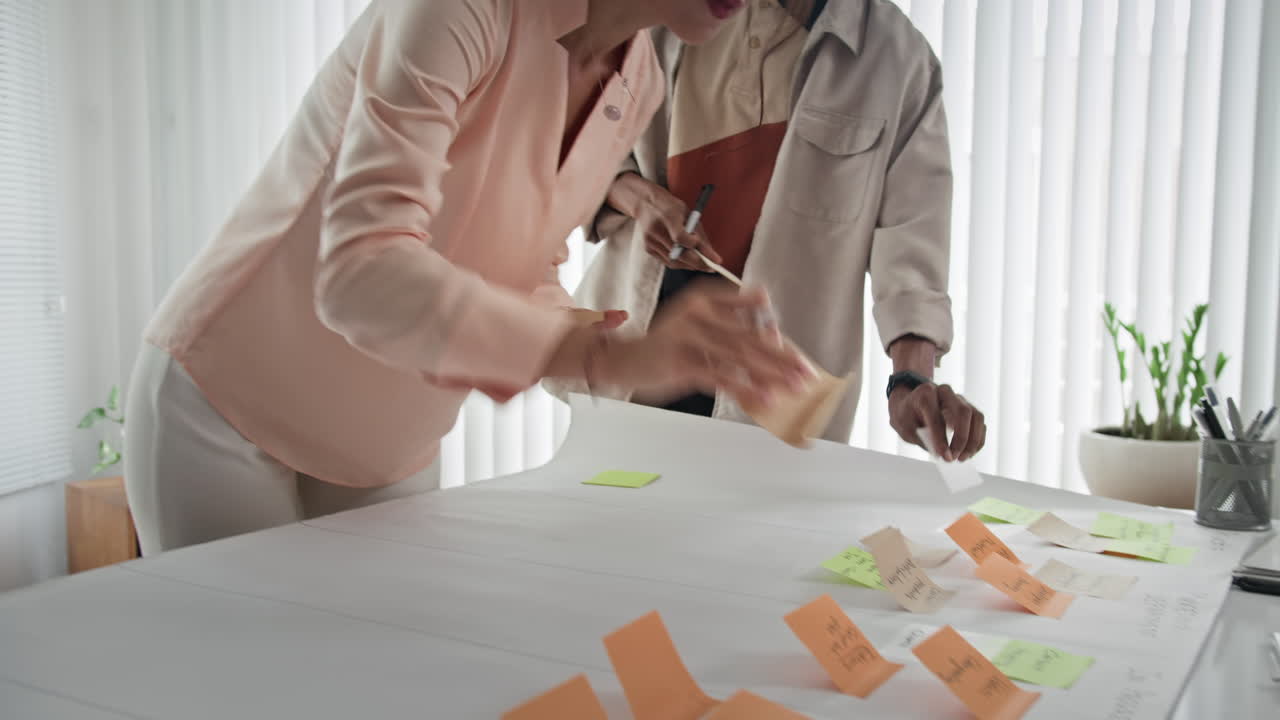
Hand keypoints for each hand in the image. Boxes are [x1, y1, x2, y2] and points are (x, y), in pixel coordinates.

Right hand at [547, 285, 813, 407]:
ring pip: (739, 357)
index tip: (799, 357)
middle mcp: (697, 314)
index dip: (777, 336)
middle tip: (807, 374)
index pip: (750, 314)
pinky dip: (745, 389)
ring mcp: (688, 338)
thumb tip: (770, 324)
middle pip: (749, 338)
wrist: (621, 360)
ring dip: (770, 375)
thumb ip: (729, 321)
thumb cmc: (665, 346)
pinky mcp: (681, 363)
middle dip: (782, 358)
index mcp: (704, 300)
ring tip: (794, 388)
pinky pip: (721, 377)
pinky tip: (765, 400)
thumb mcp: (696, 325)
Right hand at [616, 174, 722, 270]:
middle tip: (711, 267)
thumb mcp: (687, 214)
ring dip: (689, 265)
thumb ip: (699, 233)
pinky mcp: (648, 248)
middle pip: (678, 254)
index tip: (707, 252)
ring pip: (674, 262)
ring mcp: (650, 241)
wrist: (645, 203)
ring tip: (702, 264)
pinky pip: (667, 262)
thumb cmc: (670, 207)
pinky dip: (680, 263)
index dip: (694, 246)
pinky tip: (689, 260)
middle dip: (697, 263)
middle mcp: (656, 230)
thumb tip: (711, 254)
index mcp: (667, 216)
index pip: (680, 237)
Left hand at [889, 382, 985, 461]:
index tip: (944, 456)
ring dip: (973, 441)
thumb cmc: (906, 415)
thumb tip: (943, 453)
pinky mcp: (967, 408)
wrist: (910, 404)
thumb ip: (923, 439)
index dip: (940, 438)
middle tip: (953, 457)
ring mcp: (959, 399)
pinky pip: (979, 423)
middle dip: (961, 438)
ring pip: (976, 417)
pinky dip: (977, 440)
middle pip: (964, 412)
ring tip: (962, 458)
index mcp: (925, 393)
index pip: (937, 416)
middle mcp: (945, 392)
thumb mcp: (905, 429)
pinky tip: (968, 453)